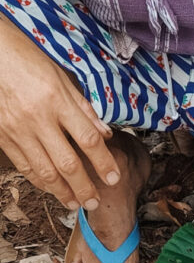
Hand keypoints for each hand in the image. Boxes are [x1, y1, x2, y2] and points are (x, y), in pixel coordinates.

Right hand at [0, 15, 117, 209]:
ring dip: (62, 192)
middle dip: (84, 187)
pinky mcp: (3, 135)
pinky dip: (40, 181)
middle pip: (67, 163)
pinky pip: (24, 166)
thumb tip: (105, 134)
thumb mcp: (60, 77)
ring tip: (75, 203)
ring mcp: (18, 129)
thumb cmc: (26, 59)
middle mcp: (37, 118)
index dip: (103, 162)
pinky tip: (52, 189)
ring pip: (44, 171)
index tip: (114, 178)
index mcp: (56, 100)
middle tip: (95, 202)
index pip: (87, 140)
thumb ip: (83, 108)